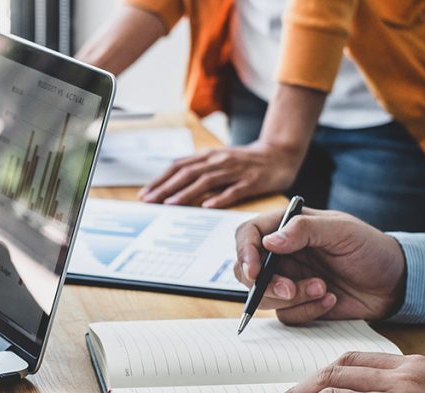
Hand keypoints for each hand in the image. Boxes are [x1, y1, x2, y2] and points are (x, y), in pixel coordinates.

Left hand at [138, 142, 299, 207]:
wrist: (279, 154)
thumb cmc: (245, 161)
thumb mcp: (218, 159)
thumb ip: (198, 167)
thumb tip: (172, 179)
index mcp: (209, 156)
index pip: (179, 166)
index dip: (160, 179)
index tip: (145, 193)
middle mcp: (219, 161)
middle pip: (188, 173)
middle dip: (166, 187)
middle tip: (150, 200)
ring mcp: (236, 171)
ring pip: (206, 181)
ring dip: (186, 193)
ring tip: (170, 204)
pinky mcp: (252, 182)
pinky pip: (234, 191)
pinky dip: (220, 198)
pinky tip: (208, 206)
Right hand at [234, 208, 406, 324]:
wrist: (395, 283)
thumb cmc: (371, 249)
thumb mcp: (342, 231)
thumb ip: (304, 230)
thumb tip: (268, 242)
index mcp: (287, 228)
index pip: (248, 235)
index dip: (244, 253)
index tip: (255, 272)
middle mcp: (283, 254)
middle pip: (247, 270)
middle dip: (266, 285)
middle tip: (289, 290)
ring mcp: (289, 280)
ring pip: (264, 297)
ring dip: (292, 298)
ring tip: (323, 289)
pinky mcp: (299, 304)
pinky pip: (286, 315)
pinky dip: (307, 310)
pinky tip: (331, 300)